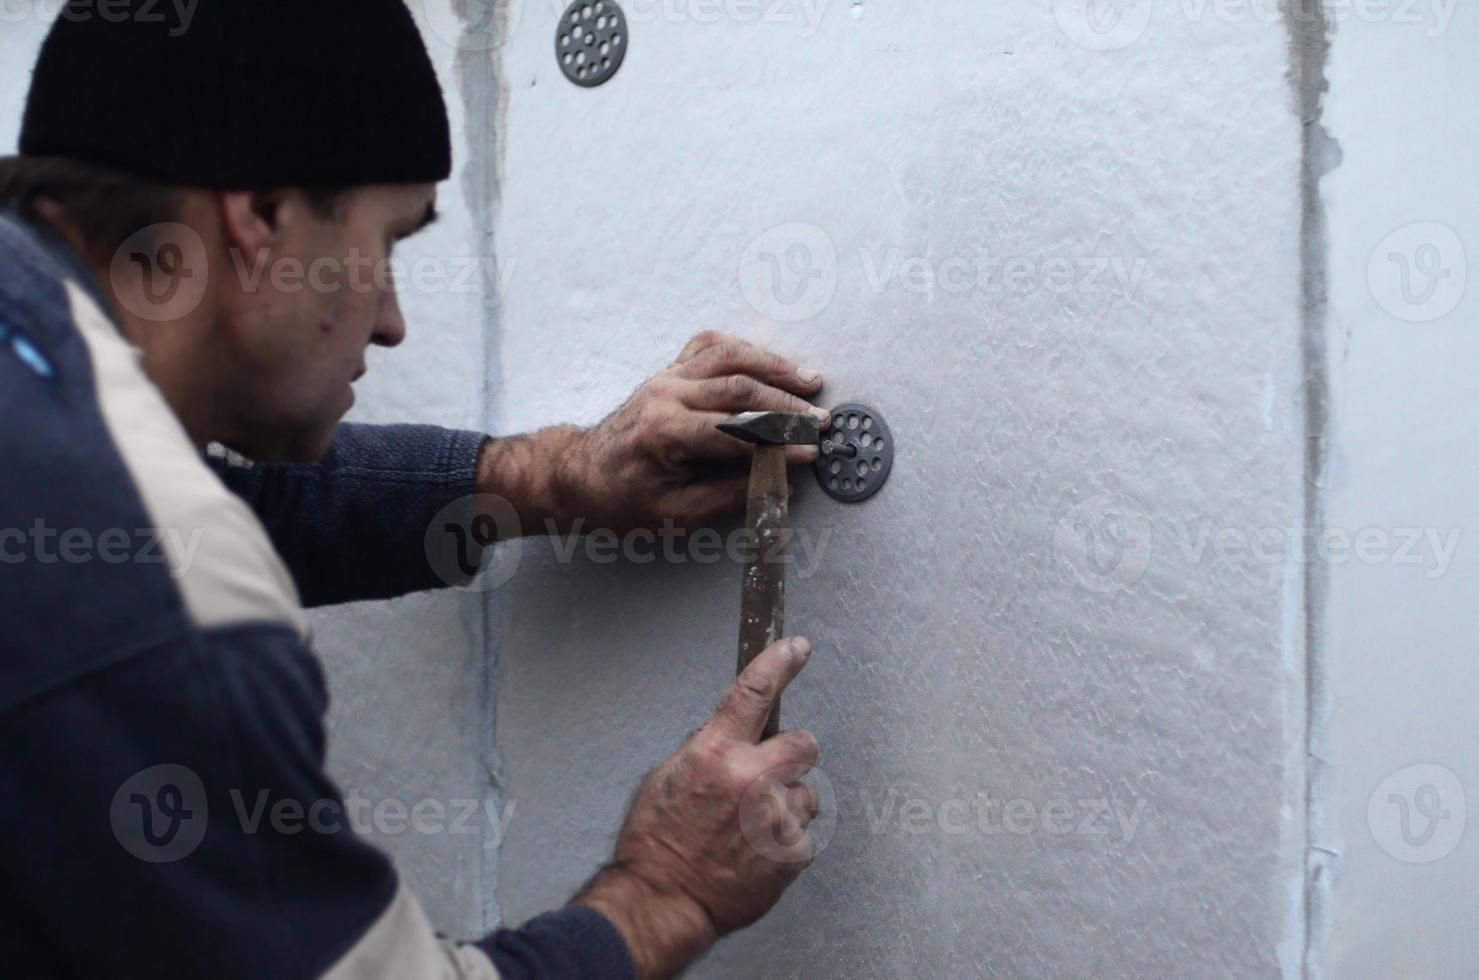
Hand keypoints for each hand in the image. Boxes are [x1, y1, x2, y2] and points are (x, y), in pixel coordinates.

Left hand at [551, 331, 828, 532]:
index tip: (811, 451)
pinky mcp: (669, 372)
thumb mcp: (673, 513)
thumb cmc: (621, 498)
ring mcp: (666, 378)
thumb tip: (777, 483)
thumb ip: (727, 495)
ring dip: (774, 368)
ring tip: (809, 382)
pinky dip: (743, 349)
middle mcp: (665, 396)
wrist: (579, 473)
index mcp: (664, 433)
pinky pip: (709, 346)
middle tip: (820, 421)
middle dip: (787, 404)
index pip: (735, 431)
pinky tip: (769, 361)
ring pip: (729, 357)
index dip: (779, 441)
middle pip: (739, 388)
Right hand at [573, 637, 821, 979]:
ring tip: (750, 829)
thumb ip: (705, 748)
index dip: (780, 662)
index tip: (798, 648)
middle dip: (792, 754)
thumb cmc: (656, 841)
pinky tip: (755, 853)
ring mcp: (775, 817)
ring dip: (786, 805)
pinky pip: (803, 834)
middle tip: (769, 774)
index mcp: (714, 754)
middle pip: (804, 742)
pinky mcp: (791, 852)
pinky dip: (784, 842)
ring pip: (806, 793)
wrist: (663, 899)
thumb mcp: (666, 777)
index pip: (754, 691)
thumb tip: (730, 731)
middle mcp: (750, 780)